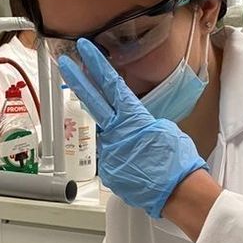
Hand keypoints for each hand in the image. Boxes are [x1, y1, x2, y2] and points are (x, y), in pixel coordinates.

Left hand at [57, 39, 206, 217]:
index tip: (84, 50)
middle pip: (92, 100)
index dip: (96, 65)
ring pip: (108, 137)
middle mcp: (116, 133)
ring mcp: (109, 152)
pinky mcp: (108, 171)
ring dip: (120, 140)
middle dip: (78, 79)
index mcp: (133, 118)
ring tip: (141, 153)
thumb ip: (141, 122)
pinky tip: (138, 167)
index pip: (111, 85)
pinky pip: (113, 159)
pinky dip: (123, 160)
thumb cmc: (177, 163)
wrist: (178, 192)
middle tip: (64, 62)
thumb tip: (131, 124)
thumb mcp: (164, 130)